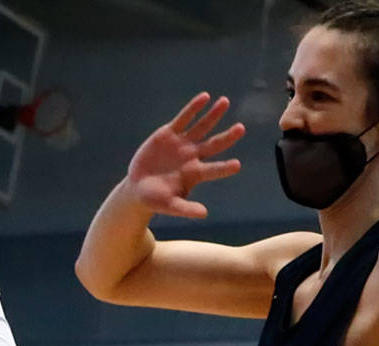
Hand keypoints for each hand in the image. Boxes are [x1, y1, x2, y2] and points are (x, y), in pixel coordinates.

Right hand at [125, 93, 245, 220]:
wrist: (138, 188)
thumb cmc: (156, 200)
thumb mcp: (169, 206)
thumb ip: (186, 209)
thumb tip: (203, 214)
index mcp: (195, 174)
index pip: (213, 169)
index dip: (224, 168)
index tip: (236, 165)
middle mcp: (193, 156)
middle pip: (214, 144)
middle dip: (227, 137)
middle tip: (241, 129)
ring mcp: (182, 143)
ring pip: (202, 126)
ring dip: (214, 115)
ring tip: (225, 102)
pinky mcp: (169, 133)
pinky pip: (184, 118)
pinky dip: (193, 108)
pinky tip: (204, 98)